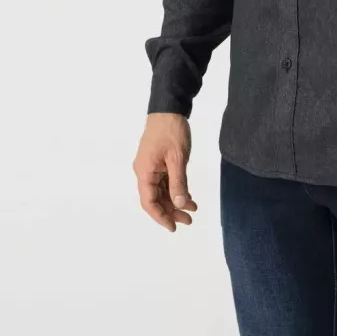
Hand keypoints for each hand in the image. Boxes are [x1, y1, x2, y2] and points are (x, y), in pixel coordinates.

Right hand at [133, 112, 198, 230]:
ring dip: (175, 200)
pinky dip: (175, 189)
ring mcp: (150, 166)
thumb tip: (180, 204)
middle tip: (189, 220)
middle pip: (156, 198)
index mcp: (144, 172)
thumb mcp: (178, 158)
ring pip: (161, 190)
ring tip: (192, 209)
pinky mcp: (157, 161)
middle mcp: (144, 171)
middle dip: (172, 211)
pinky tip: (188, 195)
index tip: (173, 227)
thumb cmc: (171, 131)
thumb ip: (178, 182)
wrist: (169, 108)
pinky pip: (164, 181)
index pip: (149, 202)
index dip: (161, 217)